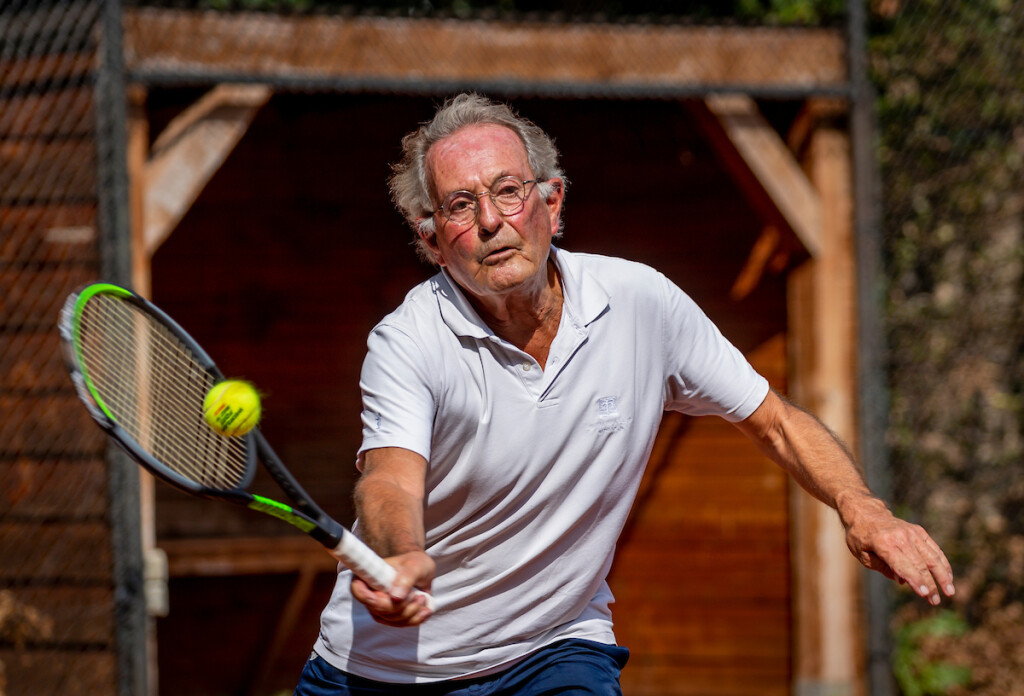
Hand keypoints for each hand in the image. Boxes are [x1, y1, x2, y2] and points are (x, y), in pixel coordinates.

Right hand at [350, 550, 434, 626]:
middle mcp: (371, 594)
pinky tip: (424, 609)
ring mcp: (379, 608)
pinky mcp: (391, 617)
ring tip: (421, 597)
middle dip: (401, 605)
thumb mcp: (415, 566)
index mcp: (370, 576)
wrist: (421, 571)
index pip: (357, 588)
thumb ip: (406, 578)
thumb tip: (395, 598)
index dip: (364, 595)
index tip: (378, 597)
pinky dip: (416, 618)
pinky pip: (401, 624)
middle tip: (415, 594)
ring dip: (411, 611)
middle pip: (378, 609)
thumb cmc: (415, 563)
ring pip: (392, 619)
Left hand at [839, 493, 954, 605]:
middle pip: (920, 564)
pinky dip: (943, 563)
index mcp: (883, 543)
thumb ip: (882, 568)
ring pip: (932, 556)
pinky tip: (948, 577)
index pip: (903, 565)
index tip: (925, 594)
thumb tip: (902, 581)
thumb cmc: (860, 536)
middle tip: (935, 601)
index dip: (915, 581)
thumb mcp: (862, 555)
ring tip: (949, 592)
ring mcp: (911, 533)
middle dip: (930, 584)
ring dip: (942, 575)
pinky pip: (934, 549)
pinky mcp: (918, 531)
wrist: (865, 512)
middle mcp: (900, 537)